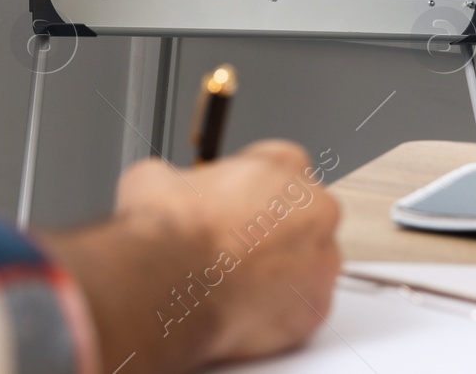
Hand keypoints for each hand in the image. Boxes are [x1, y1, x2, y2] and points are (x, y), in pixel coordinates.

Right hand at [116, 140, 340, 366]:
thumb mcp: (156, 176)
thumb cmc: (169, 232)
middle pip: (303, 214)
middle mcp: (314, 210)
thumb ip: (181, 179)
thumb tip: (167, 187)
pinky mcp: (313, 309)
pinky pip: (301, 306)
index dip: (252, 187)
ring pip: (307, 263)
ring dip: (280, 270)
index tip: (235, 202)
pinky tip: (244, 307)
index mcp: (285, 165)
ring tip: (236, 281)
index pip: (281, 165)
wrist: (166, 286)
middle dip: (273, 229)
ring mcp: (319, 262)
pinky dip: (278, 310)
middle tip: (235, 245)